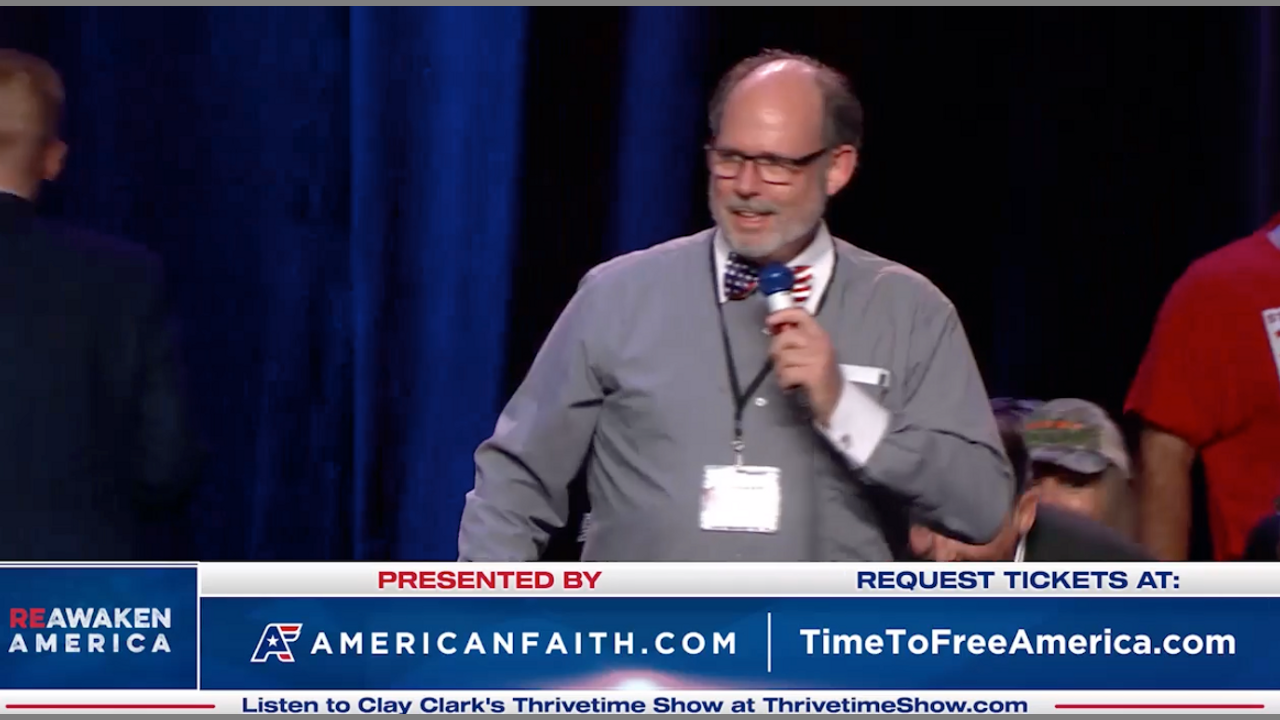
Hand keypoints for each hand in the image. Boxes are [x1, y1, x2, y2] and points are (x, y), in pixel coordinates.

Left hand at [766, 308, 843, 425]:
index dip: (782, 315)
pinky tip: (791, 386)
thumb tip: (775, 329)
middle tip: (782, 365)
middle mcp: (820, 342)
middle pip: (785, 337)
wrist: (836, 400)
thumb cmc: (819, 377)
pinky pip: (786, 373)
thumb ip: (795, 341)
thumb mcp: (810, 354)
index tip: (770, 322)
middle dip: (776, 352)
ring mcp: (818, 357)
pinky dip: (784, 382)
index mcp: (820, 334)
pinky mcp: (813, 374)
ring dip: (781, 371)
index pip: (800, 315)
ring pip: (783, 357)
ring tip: (790, 378)